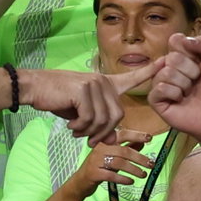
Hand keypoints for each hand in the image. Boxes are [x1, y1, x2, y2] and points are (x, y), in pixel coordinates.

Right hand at [20, 64, 157, 144]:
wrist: (35, 87)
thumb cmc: (58, 99)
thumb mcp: (82, 112)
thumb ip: (99, 122)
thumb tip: (111, 139)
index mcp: (105, 83)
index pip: (132, 77)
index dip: (149, 72)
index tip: (166, 62)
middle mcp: (102, 81)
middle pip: (117, 115)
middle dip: (103, 132)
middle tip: (87, 138)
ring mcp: (93, 84)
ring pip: (103, 119)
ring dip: (89, 132)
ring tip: (76, 131)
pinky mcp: (83, 90)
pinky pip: (90, 119)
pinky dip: (80, 127)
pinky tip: (70, 125)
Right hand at [65, 132, 153, 198]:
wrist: (80, 182)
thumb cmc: (98, 167)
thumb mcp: (112, 156)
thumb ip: (126, 149)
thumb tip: (142, 144)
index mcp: (105, 141)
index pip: (122, 134)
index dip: (136, 135)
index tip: (149, 137)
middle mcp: (100, 148)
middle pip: (123, 151)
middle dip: (139, 158)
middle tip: (151, 164)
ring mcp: (96, 161)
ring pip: (119, 163)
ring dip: (134, 169)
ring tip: (143, 175)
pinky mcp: (94, 173)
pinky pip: (111, 175)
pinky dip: (123, 179)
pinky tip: (130, 181)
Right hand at [148, 32, 200, 141]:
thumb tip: (183, 38)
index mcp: (180, 55)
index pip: (175, 40)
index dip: (189, 51)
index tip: (199, 62)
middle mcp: (167, 67)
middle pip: (172, 58)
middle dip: (190, 71)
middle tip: (196, 81)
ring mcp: (160, 82)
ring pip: (166, 73)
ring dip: (184, 84)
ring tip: (189, 92)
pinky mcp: (155, 99)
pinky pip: (160, 88)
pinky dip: (175, 94)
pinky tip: (180, 100)